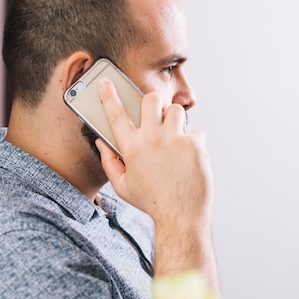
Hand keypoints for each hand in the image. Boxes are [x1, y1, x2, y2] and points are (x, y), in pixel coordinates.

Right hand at [96, 78, 219, 292]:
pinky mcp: (195, 144)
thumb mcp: (123, 187)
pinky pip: (196, 132)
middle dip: (153, 103)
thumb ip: (110, 163)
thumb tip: (102, 143)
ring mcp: (175, 139)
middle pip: (150, 99)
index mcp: (131, 148)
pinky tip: (191, 159)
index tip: (105, 82)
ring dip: (175, 121)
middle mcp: (152, 139)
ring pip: (176, 110)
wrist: (180, 216)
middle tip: (157, 116)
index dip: (108, 95)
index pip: (116, 114)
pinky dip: (194, 143)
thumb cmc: (152, 202)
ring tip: (176, 138)